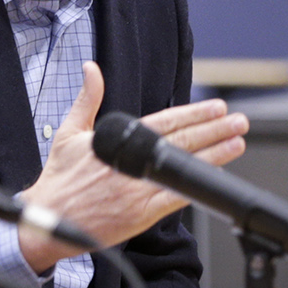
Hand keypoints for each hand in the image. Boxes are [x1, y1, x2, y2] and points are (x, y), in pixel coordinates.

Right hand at [19, 62, 248, 271]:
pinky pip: (175, 199)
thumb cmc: (59, 179)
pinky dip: (194, 187)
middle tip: (238, 120)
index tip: (216, 107)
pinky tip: (214, 177)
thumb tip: (91, 69)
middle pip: (181, 142)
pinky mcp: (140, 216)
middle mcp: (131, 164)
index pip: (165, 122)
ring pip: (183, 169)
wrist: (49, 218)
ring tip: (236, 142)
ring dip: (214, 155)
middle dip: (214, 130)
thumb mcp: (68, 132)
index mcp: (117, 141)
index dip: (194, 114)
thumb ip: (87, 99)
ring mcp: (137, 190)